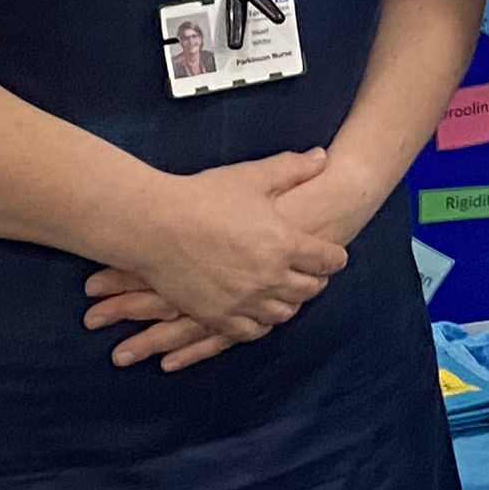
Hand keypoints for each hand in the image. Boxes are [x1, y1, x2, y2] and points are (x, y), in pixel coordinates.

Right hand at [80, 152, 344, 370]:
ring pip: (284, 313)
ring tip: (287, 292)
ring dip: (290, 302)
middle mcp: (270, 277)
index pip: (328, 260)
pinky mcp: (218, 316)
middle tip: (312, 273)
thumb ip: (292, 169)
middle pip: (310, 289)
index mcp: (285, 243)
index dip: (334, 257)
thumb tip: (322, 157)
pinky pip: (252, 331)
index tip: (333, 255)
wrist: (154, 224)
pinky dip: (261, 323)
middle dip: (316, 280)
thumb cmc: (203, 196)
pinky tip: (259, 312)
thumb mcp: (251, 176)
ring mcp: (244, 301)